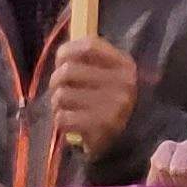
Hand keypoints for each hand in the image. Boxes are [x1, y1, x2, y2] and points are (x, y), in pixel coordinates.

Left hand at [45, 36, 143, 155]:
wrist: (130, 140)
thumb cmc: (112, 102)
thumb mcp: (111, 75)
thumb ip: (90, 60)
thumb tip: (62, 53)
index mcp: (125, 65)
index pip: (87, 46)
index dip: (66, 52)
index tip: (61, 62)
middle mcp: (123, 82)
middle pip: (67, 71)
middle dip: (56, 82)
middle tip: (61, 91)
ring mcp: (114, 105)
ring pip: (61, 95)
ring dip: (57, 104)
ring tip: (67, 109)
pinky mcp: (102, 126)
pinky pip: (63, 118)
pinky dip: (61, 122)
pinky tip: (72, 123)